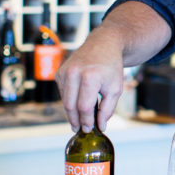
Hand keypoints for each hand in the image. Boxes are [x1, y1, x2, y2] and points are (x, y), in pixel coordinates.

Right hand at [56, 1, 173, 131]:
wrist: (103, 45)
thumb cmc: (111, 68)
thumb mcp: (115, 89)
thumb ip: (107, 109)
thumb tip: (100, 126)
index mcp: (90, 77)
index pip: (84, 107)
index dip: (86, 121)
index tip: (90, 129)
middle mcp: (74, 73)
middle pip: (70, 106)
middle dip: (76, 120)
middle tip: (81, 130)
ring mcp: (64, 72)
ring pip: (64, 101)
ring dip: (72, 112)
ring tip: (81, 120)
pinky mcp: (59, 72)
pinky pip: (63, 93)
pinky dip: (70, 101)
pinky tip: (78, 103)